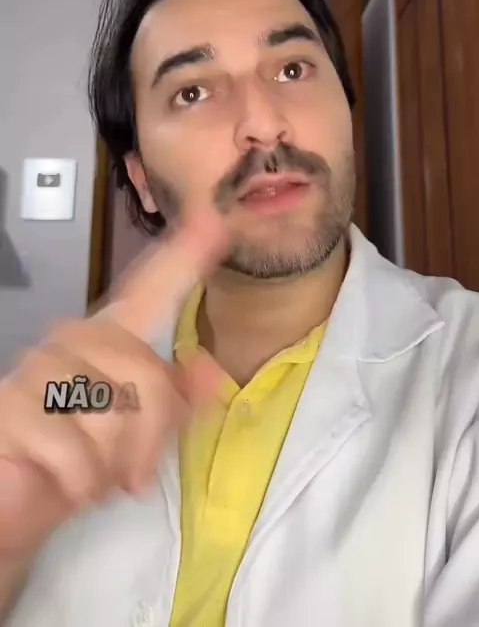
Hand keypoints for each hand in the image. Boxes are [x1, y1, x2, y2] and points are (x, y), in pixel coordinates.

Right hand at [0, 208, 227, 556]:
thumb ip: (175, 400)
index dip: (182, 259)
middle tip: (131, 471)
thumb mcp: (135, 435)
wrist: (13, 500)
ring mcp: (37, 368)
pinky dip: (80, 481)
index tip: (213, 223)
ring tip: (88, 471)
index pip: (149, 289)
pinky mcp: (10, 405)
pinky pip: (74, 451)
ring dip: (109, 464)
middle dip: (149, 434)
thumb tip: (212, 373)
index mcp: (109, 339)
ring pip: (111, 416)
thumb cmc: (76, 460)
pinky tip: (64, 483)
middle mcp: (73, 340)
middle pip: (146, 373)